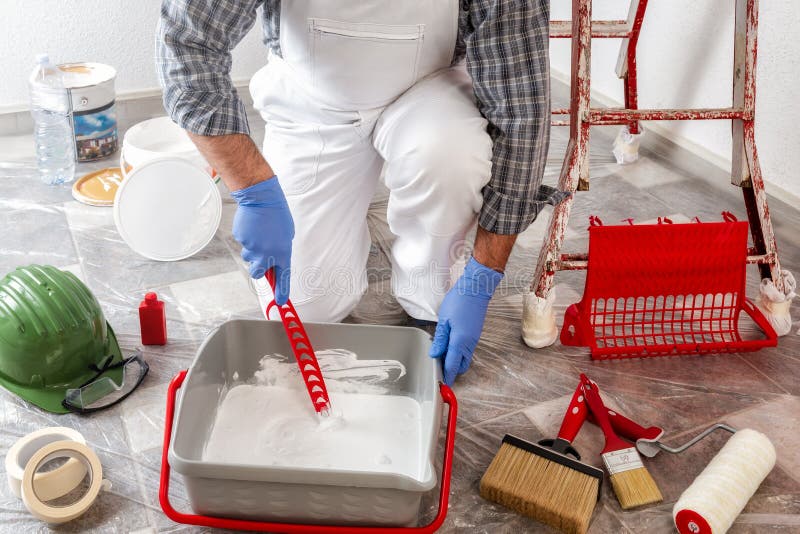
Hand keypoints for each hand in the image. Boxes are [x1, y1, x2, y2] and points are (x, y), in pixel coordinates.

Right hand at [231, 177, 294, 304]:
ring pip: (250, 257)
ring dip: (253, 250)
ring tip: (259, 234)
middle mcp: (267, 253)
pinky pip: (244, 244)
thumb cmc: (277, 215)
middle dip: (259, 269)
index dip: (281, 291)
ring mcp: (252, 247)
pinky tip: (253, 228)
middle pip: (258, 273)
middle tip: (261, 259)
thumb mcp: (287, 235)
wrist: (261, 198)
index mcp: (282, 252)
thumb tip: (274, 262)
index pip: (283, 277)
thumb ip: (281, 250)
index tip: (280, 301)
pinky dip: (248, 238)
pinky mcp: (242, 240)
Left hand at [429, 257, 502, 384]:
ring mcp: (474, 339)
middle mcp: (469, 344)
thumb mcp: (444, 320)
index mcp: (460, 342)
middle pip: (461, 365)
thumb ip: (440, 339)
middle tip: (438, 367)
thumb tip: (435, 354)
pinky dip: (459, 352)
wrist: (477, 289)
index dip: (447, 376)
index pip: (452, 365)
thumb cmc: (459, 301)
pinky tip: (449, 345)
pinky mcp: (475, 333)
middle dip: (451, 370)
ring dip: (455, 360)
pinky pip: (467, 349)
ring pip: (464, 357)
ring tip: (441, 355)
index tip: (441, 384)